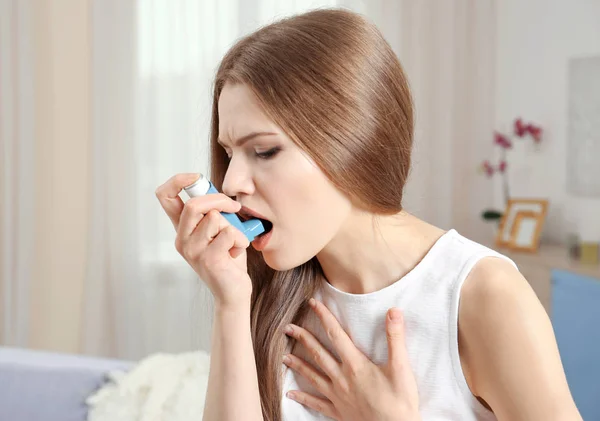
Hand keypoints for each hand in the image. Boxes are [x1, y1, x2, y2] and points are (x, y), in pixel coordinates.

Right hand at [156, 173, 251, 307]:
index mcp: (182, 229)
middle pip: (195, 204)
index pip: (165, 196)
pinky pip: (230, 234)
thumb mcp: (218, 231)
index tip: (196, 177)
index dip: (178, 180)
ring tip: (234, 242)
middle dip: (220, 200)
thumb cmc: (228, 258)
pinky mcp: (209, 260)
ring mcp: (193, 250)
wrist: (233, 292)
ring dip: (234, 226)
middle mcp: (182, 239)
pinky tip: (237, 252)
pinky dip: (241, 240)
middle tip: (235, 207)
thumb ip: (214, 213)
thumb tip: (220, 193)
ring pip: (216, 219)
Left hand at [283, 299, 419, 420]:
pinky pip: (316, 403)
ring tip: (284, 356)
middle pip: (318, 353)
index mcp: (355, 365)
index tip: (312, 303)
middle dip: (302, 338)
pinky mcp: (338, 412)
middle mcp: (342, 378)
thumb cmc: (400, 402)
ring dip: (298, 365)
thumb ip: (395, 338)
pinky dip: (303, 398)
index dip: (324, 316)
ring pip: (313, 376)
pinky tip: (290, 394)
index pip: (336, 334)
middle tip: (287, 327)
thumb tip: (394, 311)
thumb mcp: (401, 367)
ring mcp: (338, 396)